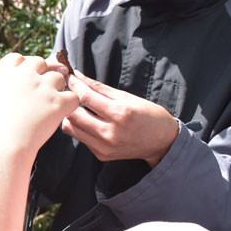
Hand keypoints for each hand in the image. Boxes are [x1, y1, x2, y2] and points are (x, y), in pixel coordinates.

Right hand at [0, 53, 78, 160]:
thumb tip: (19, 93)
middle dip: (43, 74)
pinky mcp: (58, 102)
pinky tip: (60, 116)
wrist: (0, 146)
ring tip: (47, 110)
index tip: (24, 80)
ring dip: (57, 90)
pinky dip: (69, 106)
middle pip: (41, 63)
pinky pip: (73, 97)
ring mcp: (43, 87)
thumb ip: (6, 91)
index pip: (19, 58)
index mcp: (4, 71)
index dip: (24, 67)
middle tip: (40, 93)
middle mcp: (25, 74)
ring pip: (59, 78)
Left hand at [62, 71, 178, 166]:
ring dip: (70, 115)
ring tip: (76, 106)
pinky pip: (81, 138)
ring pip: (72, 129)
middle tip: (69, 91)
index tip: (69, 78)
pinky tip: (87, 120)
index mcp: (119, 113)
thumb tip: (79, 76)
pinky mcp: (101, 155)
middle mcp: (110, 133)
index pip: (86, 97)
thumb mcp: (126, 97)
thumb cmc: (147, 115)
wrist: (162, 142)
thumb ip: (99, 88)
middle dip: (68, 100)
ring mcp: (105, 146)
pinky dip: (79, 127)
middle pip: (74, 115)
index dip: (74, 85)